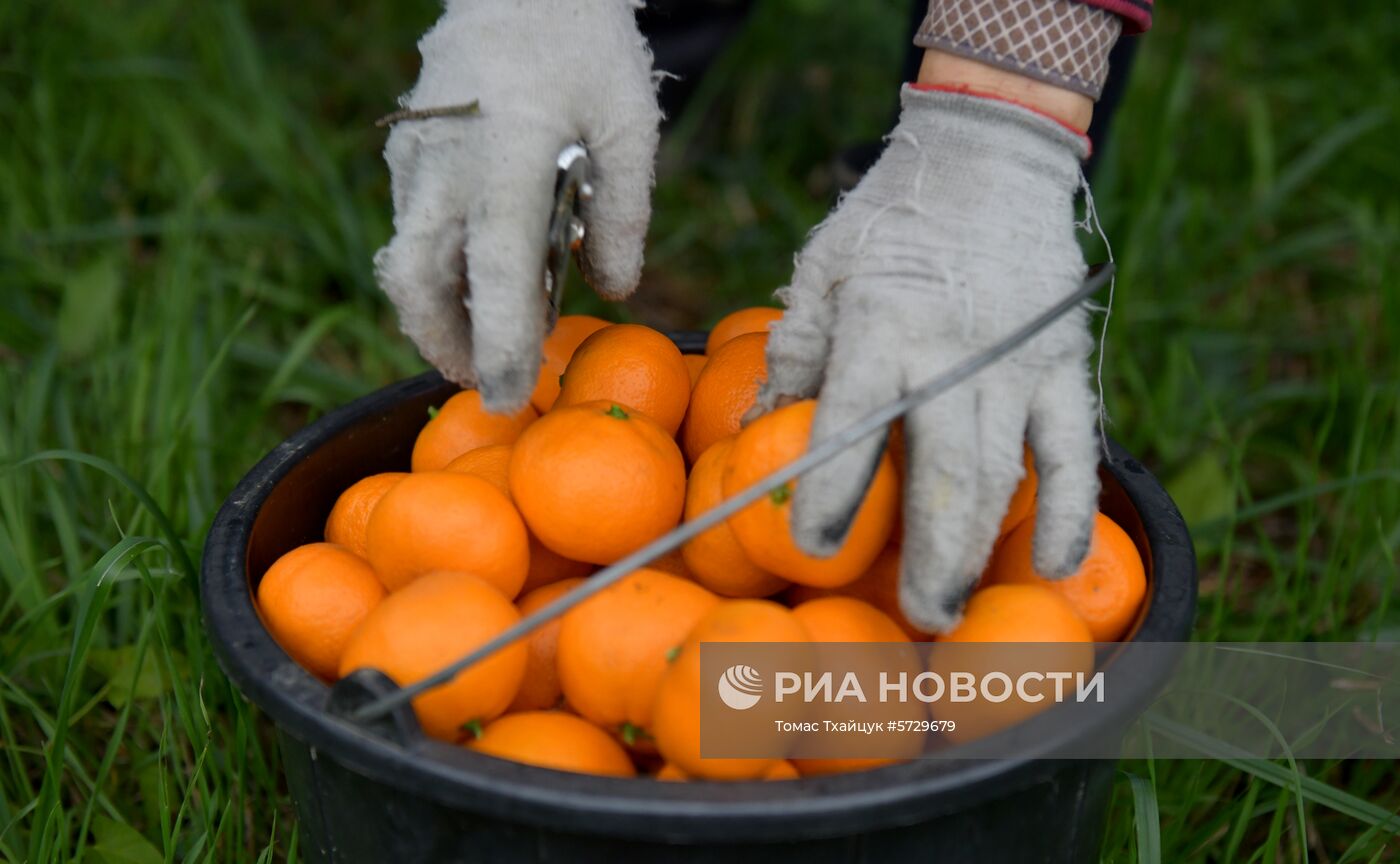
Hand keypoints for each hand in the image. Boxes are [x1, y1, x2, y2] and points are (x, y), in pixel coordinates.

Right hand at [375, 0, 660, 409]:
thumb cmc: (584, 48)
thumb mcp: (628, 125)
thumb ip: (625, 215)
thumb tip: (615, 291)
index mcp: (507, 156)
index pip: (495, 272)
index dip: (499, 343)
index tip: (506, 395)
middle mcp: (446, 164)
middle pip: (415, 280)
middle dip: (441, 341)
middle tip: (480, 377)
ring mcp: (416, 157)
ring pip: (406, 257)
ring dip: (437, 309)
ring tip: (484, 334)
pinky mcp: (407, 151)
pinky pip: (413, 225)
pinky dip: (439, 265)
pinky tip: (480, 275)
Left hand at [757, 86, 1100, 632]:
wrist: (990, 156)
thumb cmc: (890, 219)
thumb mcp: (824, 269)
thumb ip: (798, 352)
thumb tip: (760, 432)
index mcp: (883, 323)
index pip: (855, 421)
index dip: (834, 488)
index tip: (813, 547)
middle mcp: (954, 349)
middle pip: (943, 467)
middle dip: (928, 552)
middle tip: (914, 619)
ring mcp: (1017, 360)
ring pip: (1003, 471)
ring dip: (979, 547)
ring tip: (955, 609)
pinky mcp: (1063, 363)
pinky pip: (1074, 448)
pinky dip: (1070, 509)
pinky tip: (1059, 564)